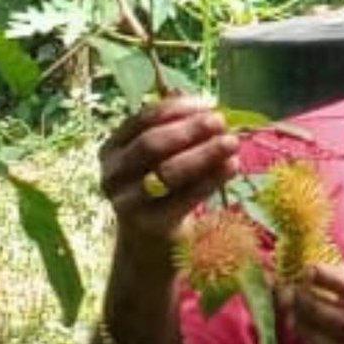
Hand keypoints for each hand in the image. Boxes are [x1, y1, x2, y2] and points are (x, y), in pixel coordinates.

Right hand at [98, 95, 240, 247]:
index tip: (207, 103)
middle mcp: (112, 174)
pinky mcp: (150, 225)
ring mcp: (127, 202)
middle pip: (151, 145)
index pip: (141, 120)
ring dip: (204, 153)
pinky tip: (232, 166)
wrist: (148, 240)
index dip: (176, 109)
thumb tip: (207, 106)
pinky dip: (211, 180)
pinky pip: (184, 198)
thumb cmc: (159, 187)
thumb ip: (177, 132)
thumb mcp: (159, 158)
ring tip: (232, 142)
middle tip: (220, 121)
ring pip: (167, 172)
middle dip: (189, 130)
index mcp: (111, 149)